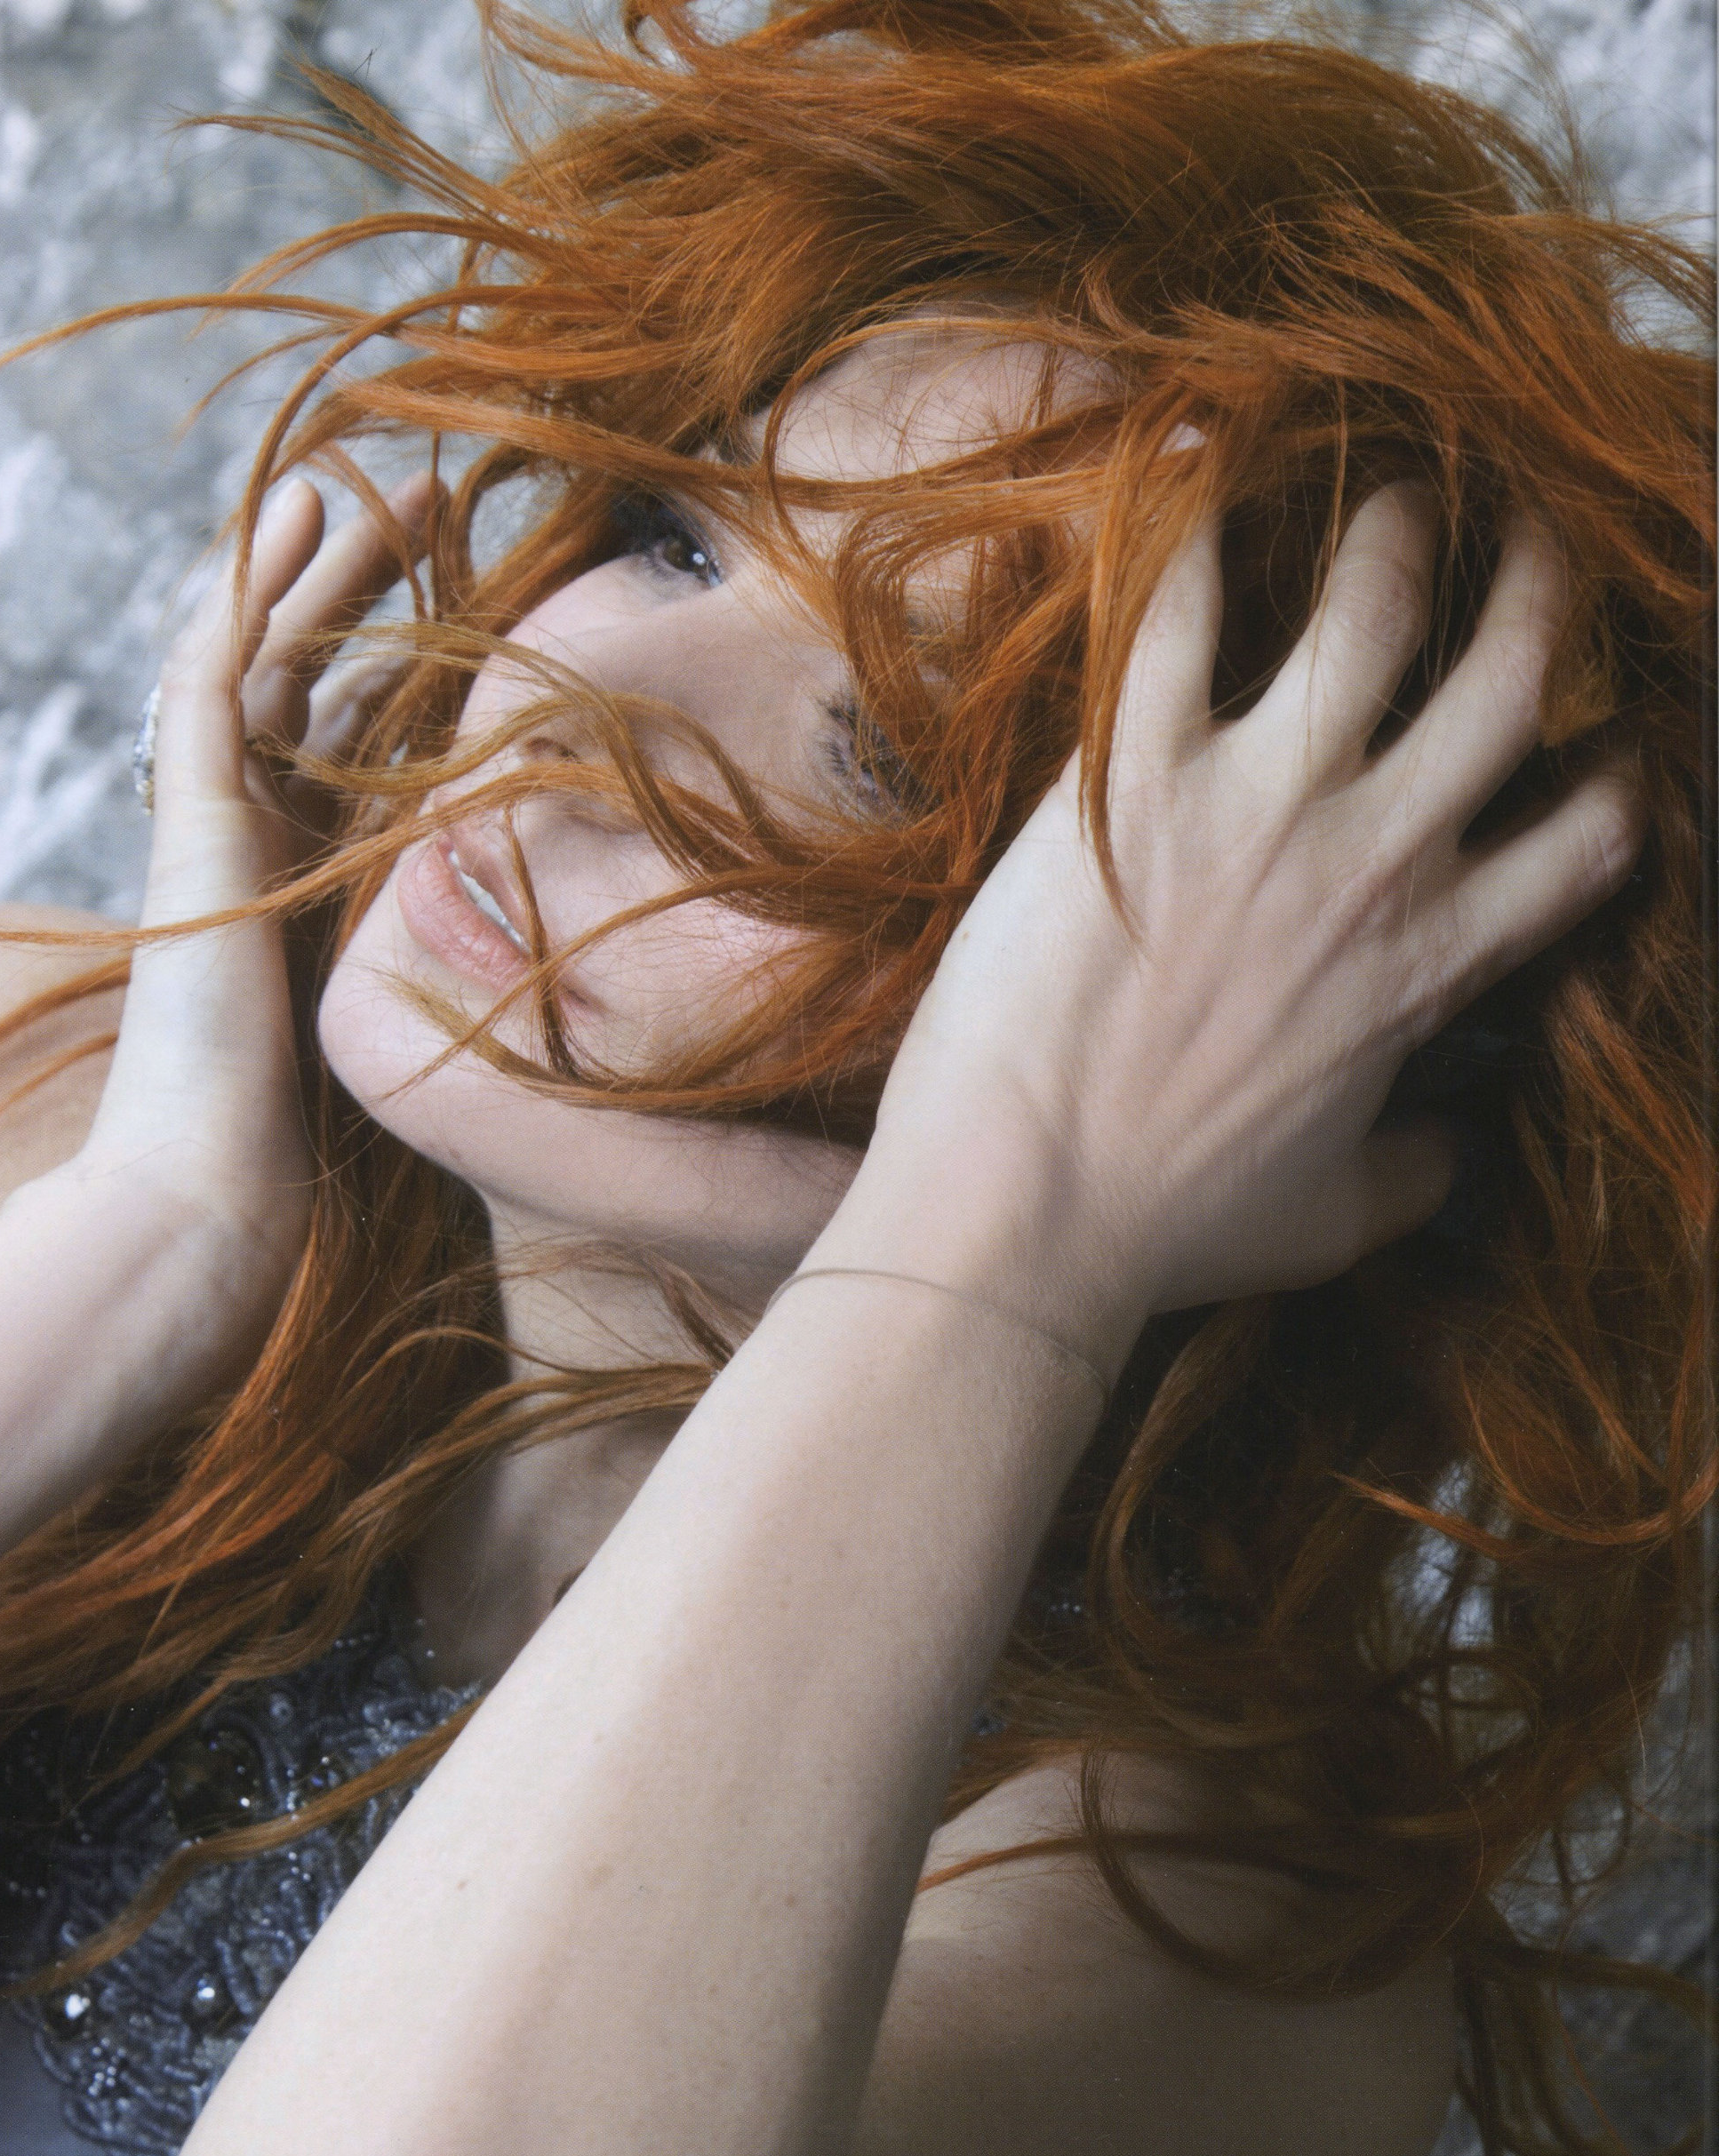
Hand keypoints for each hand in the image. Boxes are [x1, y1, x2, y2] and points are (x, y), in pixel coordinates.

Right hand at [69, 472, 430, 1343]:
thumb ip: (478, 984)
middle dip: (359, 592)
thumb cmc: (333, 1150)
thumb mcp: (429, 1038)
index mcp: (320, 878)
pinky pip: (211, 686)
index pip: (362, 739)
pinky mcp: (193, 823)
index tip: (477, 594)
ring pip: (259, 662)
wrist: (226, 1188)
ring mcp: (222, 826)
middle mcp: (268, 840)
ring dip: (300, 570)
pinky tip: (279, 527)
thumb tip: (595, 984)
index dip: (408, 661)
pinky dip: (240, 599)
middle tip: (424, 502)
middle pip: (312, 683)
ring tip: (344, 482)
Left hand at [865, 485, 1641, 1346]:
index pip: (1588, 835)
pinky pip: (1174, 606)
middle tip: (1523, 543)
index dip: (1606, 780)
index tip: (1586, 751)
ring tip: (1388, 498)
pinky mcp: (1127, 773)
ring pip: (1376, 607)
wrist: (1023, 1214)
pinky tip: (1198, 454)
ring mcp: (1254, 803)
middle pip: (1512, 677)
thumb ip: (1420, 1169)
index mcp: (1432, 962)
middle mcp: (1372, 858)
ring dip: (1397, 533)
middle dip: (1538, 591)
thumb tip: (1459, 1154)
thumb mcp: (1339, 1216)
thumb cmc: (1172, 1227)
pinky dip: (1189, 518)